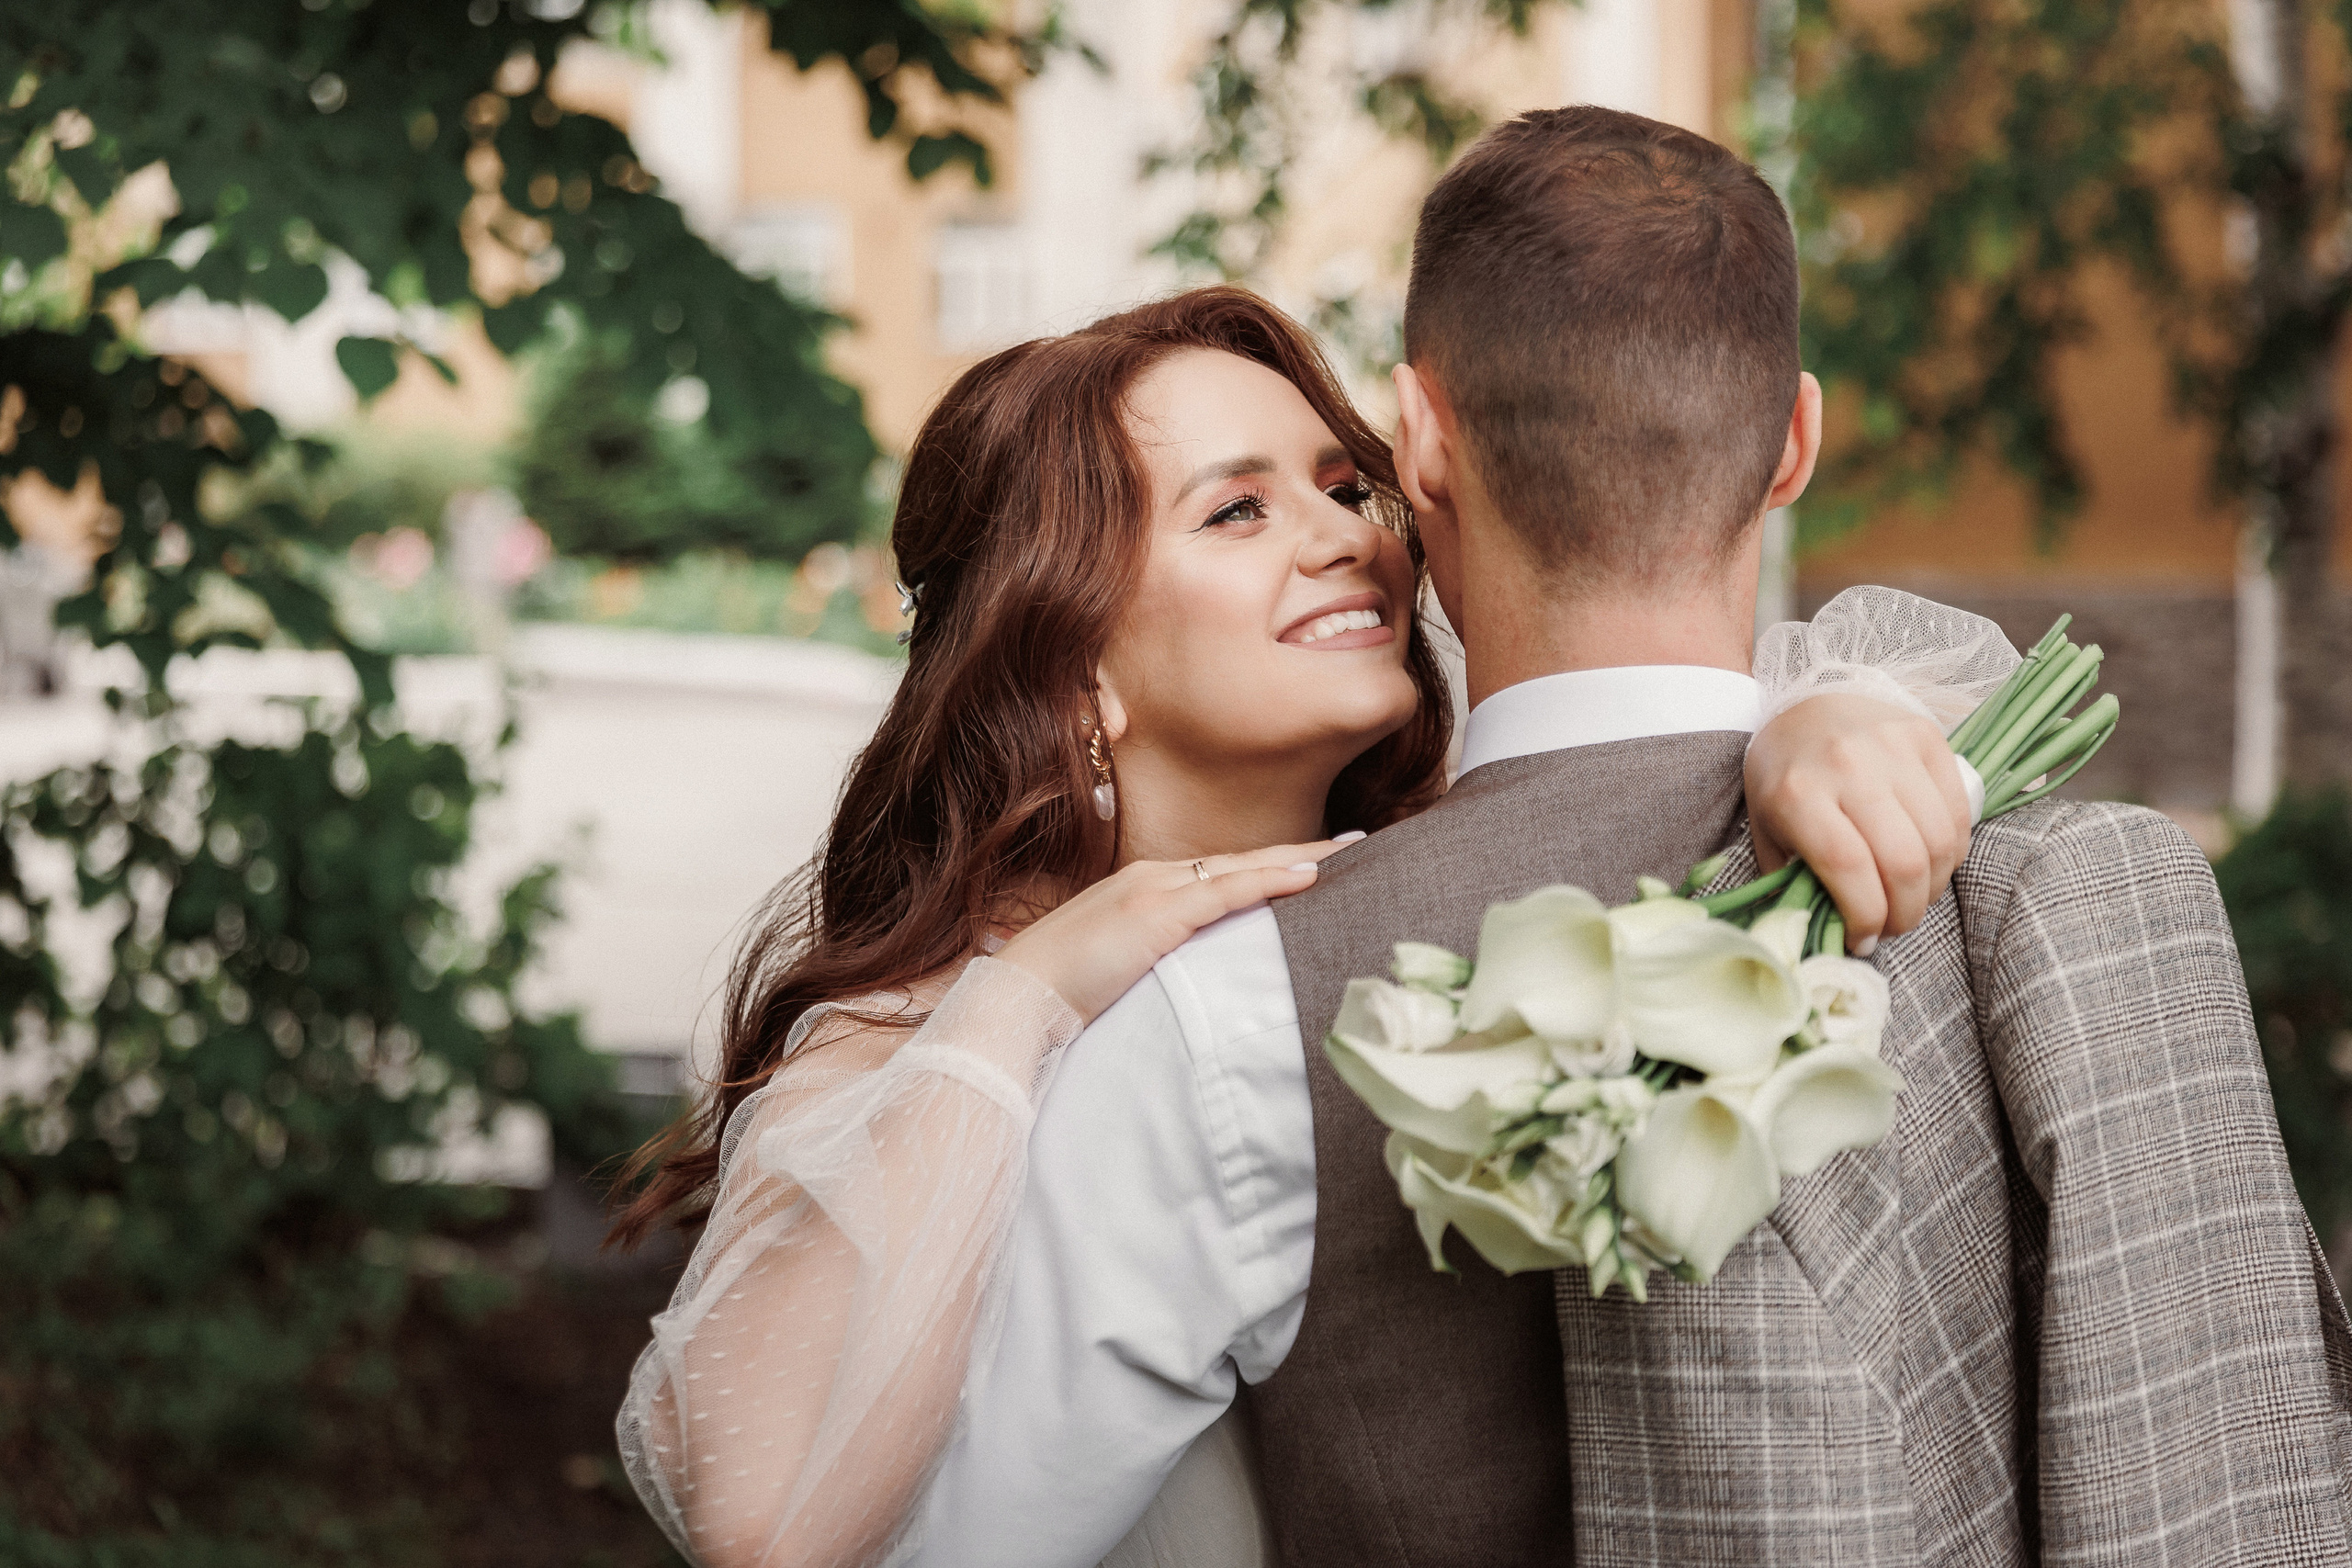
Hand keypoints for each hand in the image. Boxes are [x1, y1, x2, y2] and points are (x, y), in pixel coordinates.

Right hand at [996, 838, 1358, 1022]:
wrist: (1019, 996)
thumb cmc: (1062, 991)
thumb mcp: (1121, 968)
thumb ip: (1160, 960)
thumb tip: (1197, 977)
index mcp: (1147, 890)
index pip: (1225, 873)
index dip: (1273, 866)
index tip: (1318, 862)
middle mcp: (1155, 879)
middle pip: (1244, 861)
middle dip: (1302, 852)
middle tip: (1358, 844)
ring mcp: (1155, 892)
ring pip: (1243, 867)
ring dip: (1301, 858)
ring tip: (1352, 852)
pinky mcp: (1156, 915)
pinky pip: (1226, 892)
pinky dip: (1270, 880)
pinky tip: (1310, 875)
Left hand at [1744, 693, 1971, 953]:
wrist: (1805, 706)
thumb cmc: (1784, 777)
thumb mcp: (1768, 830)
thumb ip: (1791, 880)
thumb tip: (1822, 935)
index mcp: (1798, 792)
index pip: (1849, 868)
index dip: (1866, 915)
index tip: (1864, 939)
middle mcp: (1848, 766)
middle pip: (1902, 860)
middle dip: (1905, 912)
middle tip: (1894, 927)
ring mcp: (1892, 747)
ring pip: (1939, 841)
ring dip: (1933, 887)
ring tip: (1912, 899)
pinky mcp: (1927, 736)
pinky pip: (1958, 812)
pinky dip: (1953, 852)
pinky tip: (1932, 865)